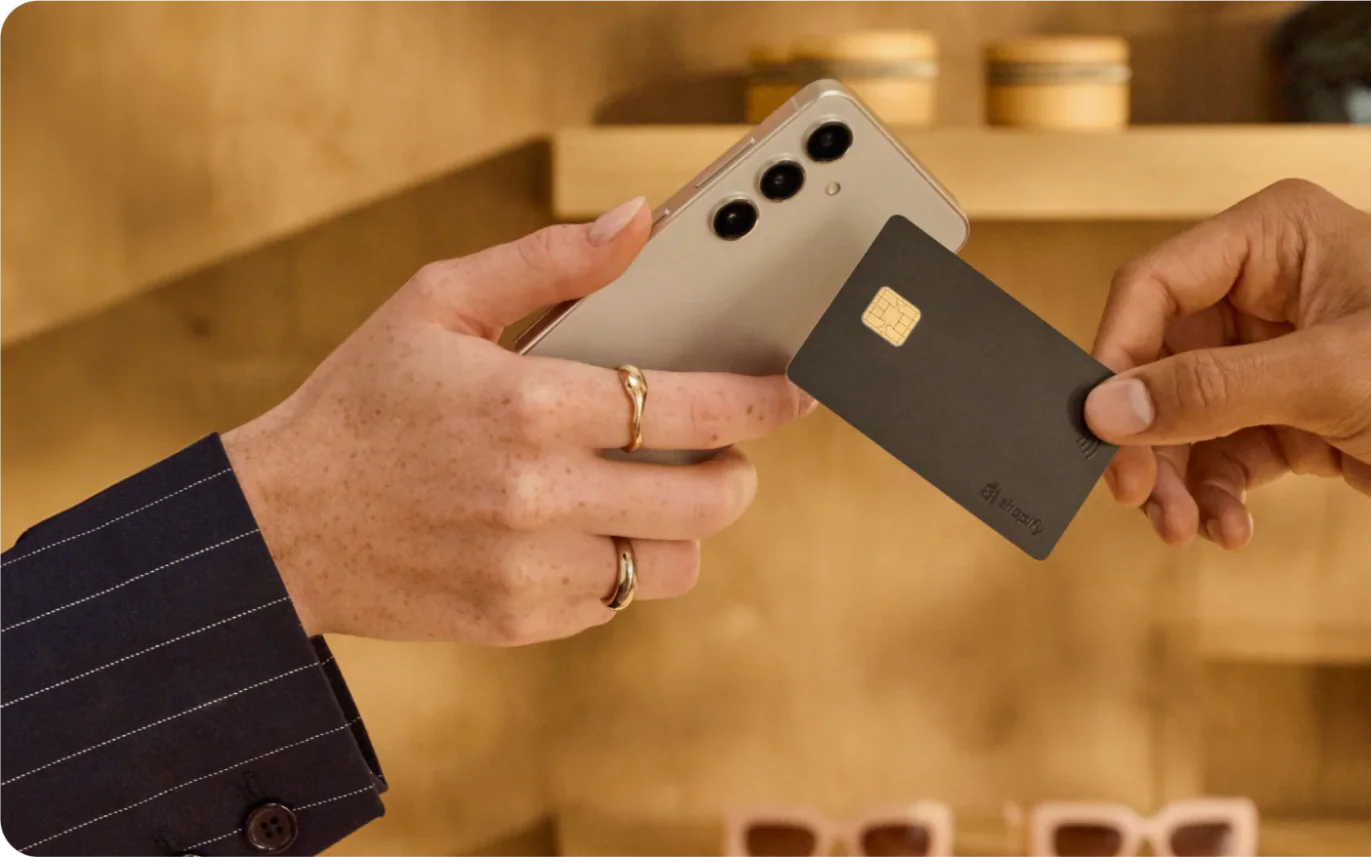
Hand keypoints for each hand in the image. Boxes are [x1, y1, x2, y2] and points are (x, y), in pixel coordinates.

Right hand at [221, 197, 817, 644]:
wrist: (279, 524)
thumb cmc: (364, 401)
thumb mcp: (437, 303)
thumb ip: (548, 261)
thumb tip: (639, 221)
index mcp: (532, 404)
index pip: (693, 406)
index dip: (765, 402)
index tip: (799, 393)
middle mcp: (542, 493)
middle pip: (709, 500)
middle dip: (737, 473)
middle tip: (723, 453)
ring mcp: (533, 567)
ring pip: (675, 563)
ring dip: (685, 529)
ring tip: (653, 494)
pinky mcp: (520, 621)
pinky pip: (618, 600)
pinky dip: (621, 566)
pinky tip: (586, 529)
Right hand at [1082, 180, 1370, 595]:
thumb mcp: (1335, 378)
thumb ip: (1212, 391)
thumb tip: (1106, 407)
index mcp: (1280, 235)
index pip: (1156, 285)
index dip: (1117, 355)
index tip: (1097, 427)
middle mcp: (1276, 287)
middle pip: (1163, 359)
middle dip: (1148, 434)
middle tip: (1137, 499)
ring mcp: (1291, 357)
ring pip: (1191, 417)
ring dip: (1181, 477)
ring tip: (1187, 530)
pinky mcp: (1309, 419)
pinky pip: (1230, 455)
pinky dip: (1220, 495)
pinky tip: (1231, 531)